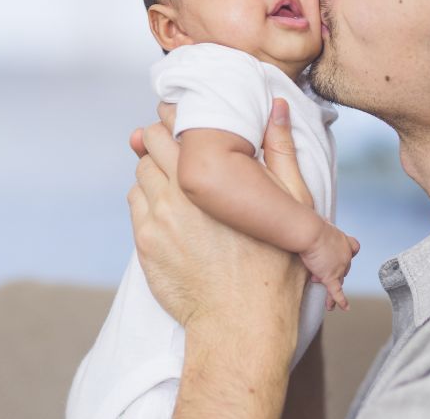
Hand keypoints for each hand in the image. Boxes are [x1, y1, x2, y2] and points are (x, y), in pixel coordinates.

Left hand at [127, 100, 308, 332]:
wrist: (243, 322)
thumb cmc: (274, 266)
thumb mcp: (292, 204)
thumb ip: (281, 151)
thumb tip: (278, 108)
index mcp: (212, 177)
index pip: (179, 126)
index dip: (181, 117)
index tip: (188, 116)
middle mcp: (179, 192)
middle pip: (153, 142)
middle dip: (163, 136)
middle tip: (179, 140)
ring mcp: (157, 218)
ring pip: (143, 172)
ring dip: (155, 167)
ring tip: (177, 176)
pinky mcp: (145, 243)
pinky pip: (137, 203)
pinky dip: (148, 197)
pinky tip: (170, 205)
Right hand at [300, 222, 360, 310]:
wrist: (310, 231)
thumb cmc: (310, 224)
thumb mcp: (316, 221)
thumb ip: (315, 222)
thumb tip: (305, 214)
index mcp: (343, 240)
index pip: (354, 248)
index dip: (349, 253)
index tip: (347, 254)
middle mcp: (346, 255)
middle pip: (344, 268)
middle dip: (331, 270)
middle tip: (316, 272)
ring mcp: (340, 267)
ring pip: (340, 280)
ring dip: (331, 285)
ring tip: (323, 290)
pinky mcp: (331, 276)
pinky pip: (336, 291)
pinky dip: (340, 301)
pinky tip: (342, 308)